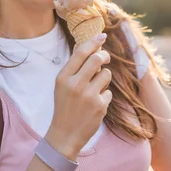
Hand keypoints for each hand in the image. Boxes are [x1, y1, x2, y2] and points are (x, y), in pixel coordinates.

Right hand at [45, 33, 111, 159]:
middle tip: (105, 58)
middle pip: (97, 59)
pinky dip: (104, 96)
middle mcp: (75, 85)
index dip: (93, 41)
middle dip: (104, 56)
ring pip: (106, 74)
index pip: (81, 52)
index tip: (102, 36)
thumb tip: (85, 46)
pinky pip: (108, 92)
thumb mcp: (62, 84)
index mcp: (63, 77)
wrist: (64, 134)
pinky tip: (94, 105)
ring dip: (103, 78)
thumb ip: (73, 66)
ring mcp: (88, 96)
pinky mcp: (100, 106)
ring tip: (94, 88)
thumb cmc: (64, 105)